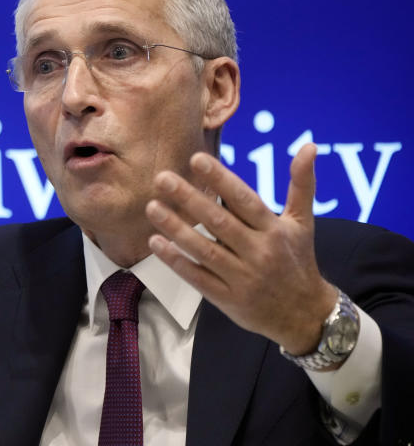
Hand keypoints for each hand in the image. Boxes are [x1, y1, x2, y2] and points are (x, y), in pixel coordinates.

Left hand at [145, 144, 337, 355]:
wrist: (305, 315)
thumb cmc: (298, 260)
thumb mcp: (303, 223)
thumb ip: (301, 184)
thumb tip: (309, 145)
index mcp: (274, 230)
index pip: (244, 200)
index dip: (220, 179)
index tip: (196, 158)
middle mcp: (259, 252)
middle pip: (219, 222)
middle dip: (189, 199)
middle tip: (161, 178)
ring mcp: (242, 277)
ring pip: (204, 250)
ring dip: (176, 228)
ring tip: (152, 207)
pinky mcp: (227, 299)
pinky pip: (197, 277)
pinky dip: (176, 261)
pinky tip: (155, 243)